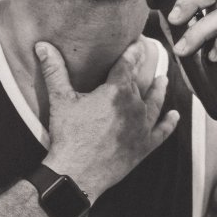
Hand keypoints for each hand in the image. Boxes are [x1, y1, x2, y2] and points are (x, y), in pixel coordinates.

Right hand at [36, 39, 180, 199]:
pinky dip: (169, 123)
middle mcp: (134, 106)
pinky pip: (162, 132)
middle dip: (144, 69)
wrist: (78, 172)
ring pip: (155, 103)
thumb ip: (54, 70)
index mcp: (116, 91)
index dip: (132, 52)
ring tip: (163, 80)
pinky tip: (174, 115)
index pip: (127, 64)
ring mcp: (142, 127)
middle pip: (141, 83)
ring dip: (159, 91)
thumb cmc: (69, 135)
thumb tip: (42, 46)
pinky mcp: (144, 146)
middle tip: (149, 56)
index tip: (137, 43)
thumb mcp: (60, 99)